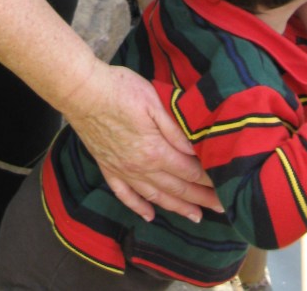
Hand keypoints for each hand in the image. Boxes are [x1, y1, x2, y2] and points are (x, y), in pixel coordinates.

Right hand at [62, 60, 223, 223]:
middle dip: (200, 199)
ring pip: (154, 196)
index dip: (209, 182)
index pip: (189, 172)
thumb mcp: (155, 101)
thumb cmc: (120, 89)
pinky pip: (125, 194)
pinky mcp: (107, 166)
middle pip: (176, 188)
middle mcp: (140, 167)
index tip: (225, 189)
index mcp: (155, 151)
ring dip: (176, 208)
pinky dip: (138, 207)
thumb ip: (176, 129)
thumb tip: (196, 150)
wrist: (81, 91)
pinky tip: (149, 215)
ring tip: (195, 217)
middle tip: (220, 209)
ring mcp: (123, 169)